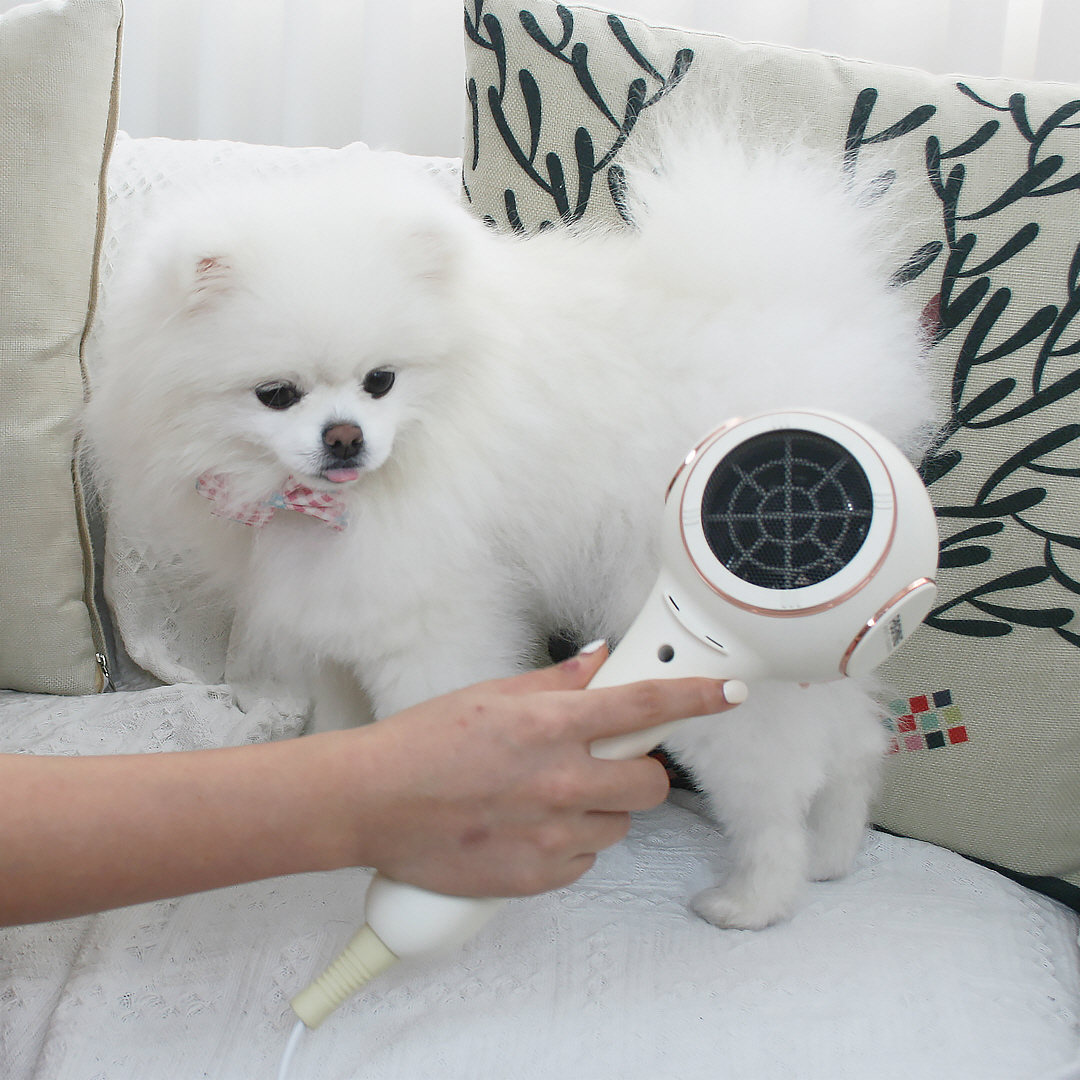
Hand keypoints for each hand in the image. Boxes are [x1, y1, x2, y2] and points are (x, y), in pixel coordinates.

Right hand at [318, 645, 743, 897]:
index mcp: (550, 724)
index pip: (644, 707)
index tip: (726, 693)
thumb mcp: (489, 696)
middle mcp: (560, 779)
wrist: (372, 804)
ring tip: (547, 798)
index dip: (694, 697)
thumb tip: (598, 662)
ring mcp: (552, 833)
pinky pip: (584, 858)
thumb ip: (554, 683)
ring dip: (599, 809)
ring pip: (619, 823)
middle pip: (651, 781)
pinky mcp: (539, 875)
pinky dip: (569, 843)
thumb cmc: (421, 744)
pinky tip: (529, 828)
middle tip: (604, 763)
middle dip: (637, 770)